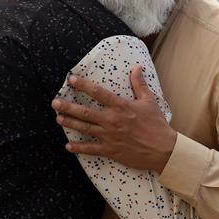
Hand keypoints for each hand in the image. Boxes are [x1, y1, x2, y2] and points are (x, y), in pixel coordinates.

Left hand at [52, 65, 176, 172]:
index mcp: (121, 106)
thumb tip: (137, 67)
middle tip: (55, 103)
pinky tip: (68, 146)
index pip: (98, 92)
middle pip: (85, 112)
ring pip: (84, 129)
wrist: (163, 150)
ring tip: (58, 119)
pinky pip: (91, 149)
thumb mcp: (149, 101)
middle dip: (68, 106)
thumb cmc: (156, 124)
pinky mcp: (110, 150)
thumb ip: (139, 84)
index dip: (83, 85)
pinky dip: (79, 148)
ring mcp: (109, 136)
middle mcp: (112, 120)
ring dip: (70, 124)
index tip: (71, 79)